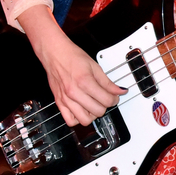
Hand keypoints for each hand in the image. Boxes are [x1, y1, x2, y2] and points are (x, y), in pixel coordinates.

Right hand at [18, 6, 125, 125]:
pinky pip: (70, 121)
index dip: (114, 99)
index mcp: (84, 82)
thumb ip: (108, 82)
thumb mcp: (94, 66)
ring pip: (85, 120)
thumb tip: (120, 91)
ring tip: (94, 105)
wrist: (55, 53)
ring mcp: (65, 99)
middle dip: (105, 106)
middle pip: (98, 111)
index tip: (114, 97)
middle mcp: (74, 92)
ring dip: (93, 114)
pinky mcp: (59, 102)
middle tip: (105, 99)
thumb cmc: (72, 57)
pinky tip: (82, 110)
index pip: (106, 100)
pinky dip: (78, 119)